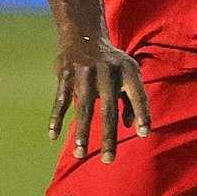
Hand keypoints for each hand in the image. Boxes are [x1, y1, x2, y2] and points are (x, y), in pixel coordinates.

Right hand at [50, 33, 150, 163]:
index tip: (144, 135)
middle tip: (108, 160)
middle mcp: (107, 72)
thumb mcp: (128, 75)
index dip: (142, 114)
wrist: (85, 35)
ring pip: (83, 108)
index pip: (138, 95)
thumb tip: (132, 128)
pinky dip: (56, 118)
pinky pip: (60, 100)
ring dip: (81, 132)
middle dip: (108, 136)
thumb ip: (132, 100)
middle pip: (108, 109)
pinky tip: (53, 135)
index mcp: (127, 71)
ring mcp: (85, 73)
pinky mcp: (65, 74)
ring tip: (79, 154)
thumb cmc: (112, 63)